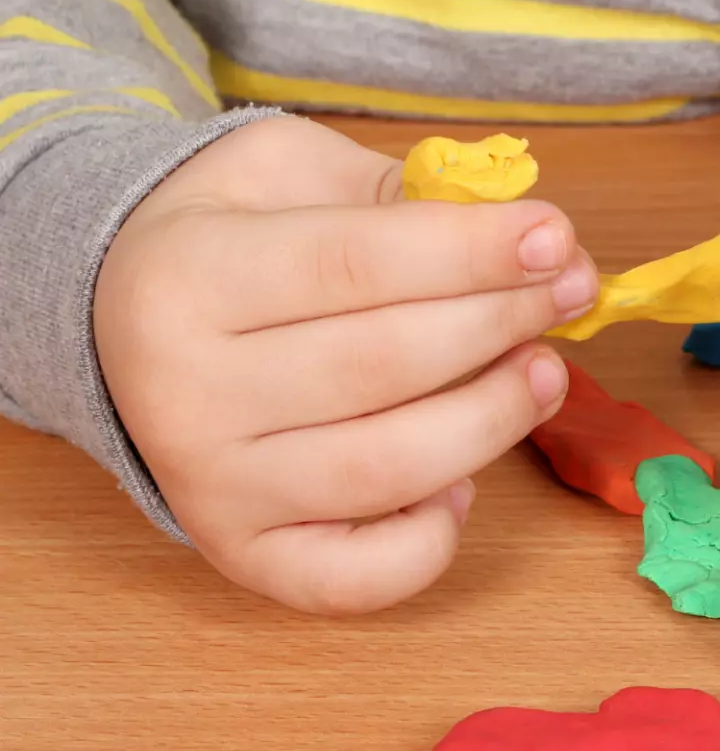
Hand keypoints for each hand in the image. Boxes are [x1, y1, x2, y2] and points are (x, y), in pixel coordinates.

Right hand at [96, 117, 599, 613]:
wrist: (118, 316)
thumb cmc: (235, 237)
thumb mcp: (294, 172)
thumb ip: (410, 198)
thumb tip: (549, 246)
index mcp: (188, 276)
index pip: (358, 263)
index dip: (473, 252)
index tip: (556, 237)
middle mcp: (185, 392)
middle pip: (384, 363)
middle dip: (502, 323)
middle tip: (570, 293)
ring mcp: (210, 485)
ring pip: (386, 469)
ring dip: (493, 420)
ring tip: (545, 373)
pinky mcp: (241, 552)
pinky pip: (353, 577)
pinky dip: (429, 543)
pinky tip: (464, 485)